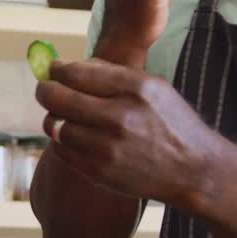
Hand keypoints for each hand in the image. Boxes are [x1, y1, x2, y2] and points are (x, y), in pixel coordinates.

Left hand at [35, 58, 220, 206]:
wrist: (192, 170)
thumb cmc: (170, 122)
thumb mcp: (152, 86)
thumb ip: (110, 73)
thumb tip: (68, 65)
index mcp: (134, 89)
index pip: (75, 73)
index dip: (56, 70)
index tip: (53, 69)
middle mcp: (119, 118)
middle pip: (57, 98)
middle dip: (45, 90)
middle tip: (46, 89)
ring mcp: (107, 148)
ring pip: (55, 125)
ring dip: (54, 117)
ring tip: (64, 115)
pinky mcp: (99, 172)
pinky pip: (62, 150)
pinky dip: (62, 140)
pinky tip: (76, 136)